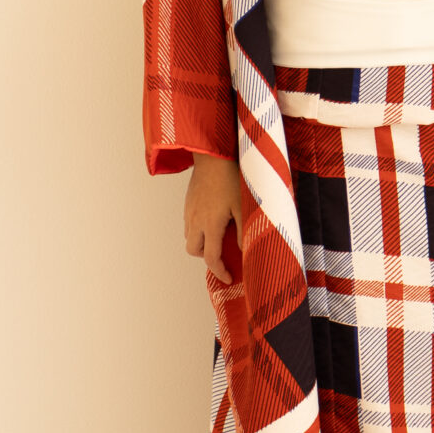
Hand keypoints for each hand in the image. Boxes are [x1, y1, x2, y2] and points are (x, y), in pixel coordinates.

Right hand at [184, 154, 242, 281]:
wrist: (213, 155)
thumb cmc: (231, 178)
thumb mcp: (243, 206)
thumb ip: (243, 231)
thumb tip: (245, 250)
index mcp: (210, 225)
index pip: (211, 258)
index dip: (220, 271)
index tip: (228, 277)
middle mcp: (195, 220)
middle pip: (193, 250)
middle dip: (206, 257)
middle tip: (222, 254)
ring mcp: (189, 211)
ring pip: (189, 237)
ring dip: (201, 242)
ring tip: (219, 235)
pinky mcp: (188, 201)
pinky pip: (189, 223)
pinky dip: (198, 228)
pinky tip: (213, 218)